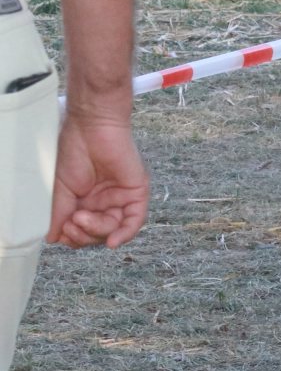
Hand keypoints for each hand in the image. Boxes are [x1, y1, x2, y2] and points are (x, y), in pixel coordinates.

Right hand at [48, 115, 148, 249]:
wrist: (90, 129)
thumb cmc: (73, 152)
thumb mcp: (61, 189)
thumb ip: (59, 215)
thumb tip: (54, 238)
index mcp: (85, 202)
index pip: (83, 232)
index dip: (73, 237)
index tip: (62, 230)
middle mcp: (104, 203)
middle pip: (98, 234)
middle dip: (83, 234)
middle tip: (73, 221)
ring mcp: (121, 198)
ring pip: (114, 229)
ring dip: (96, 231)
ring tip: (81, 217)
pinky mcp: (137, 192)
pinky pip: (135, 220)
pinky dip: (124, 234)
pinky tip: (112, 242)